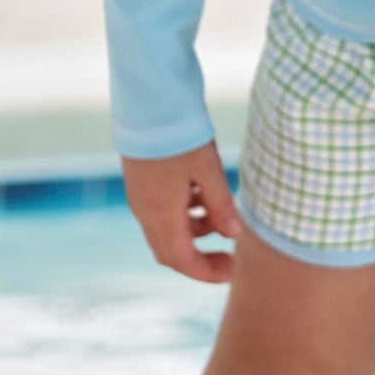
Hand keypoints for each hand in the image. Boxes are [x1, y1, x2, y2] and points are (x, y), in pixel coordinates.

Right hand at [121, 139, 243, 282]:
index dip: (206, 272)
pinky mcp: (140, 181)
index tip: (232, 273)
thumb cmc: (180, 134)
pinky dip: (184, 214)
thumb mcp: (207, 169)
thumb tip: (235, 235)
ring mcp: (140, 196)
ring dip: (194, 232)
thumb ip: (220, 204)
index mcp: (160, 214)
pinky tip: (203, 195)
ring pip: (166, 230)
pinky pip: (161, 212)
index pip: (182, 261)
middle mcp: (145, 211)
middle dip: (199, 258)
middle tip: (229, 256)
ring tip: (222, 217)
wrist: (148, 101)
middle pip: (170, 251)